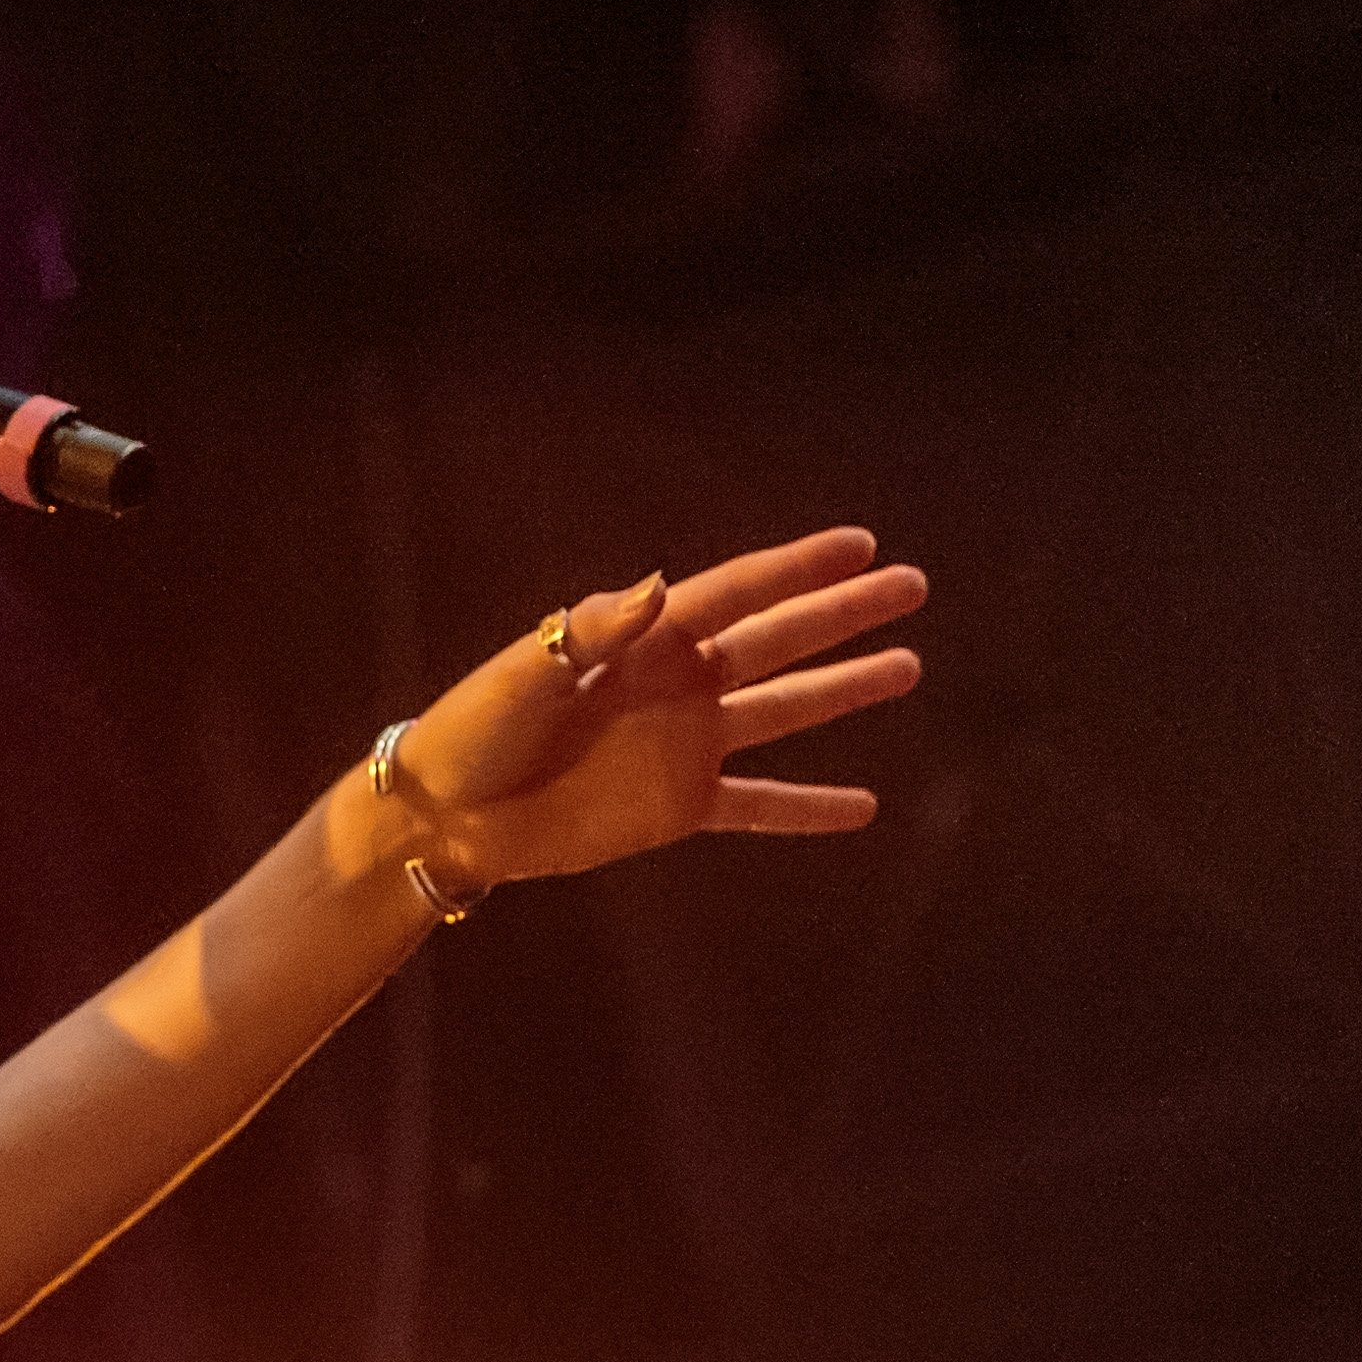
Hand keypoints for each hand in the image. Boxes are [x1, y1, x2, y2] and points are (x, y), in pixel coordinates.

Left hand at [389, 525, 924, 888]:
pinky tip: (864, 808)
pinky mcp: (679, 807)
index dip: (801, 569)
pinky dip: (810, 808)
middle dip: (845, 615)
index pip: (739, 592)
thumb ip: (596, 628)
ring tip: (907, 668)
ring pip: (785, 713)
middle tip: (914, 586)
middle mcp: (677, 684)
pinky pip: (760, 806)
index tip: (862, 546)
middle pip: (780, 640)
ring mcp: (685, 745)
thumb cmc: (474, 730)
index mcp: (643, 639)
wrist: (448, 815)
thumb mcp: (525, 672)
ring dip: (845, 691)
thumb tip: (661, 584)